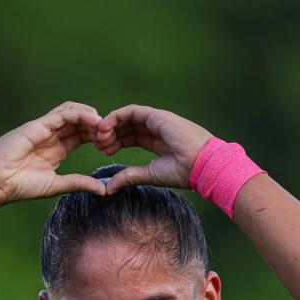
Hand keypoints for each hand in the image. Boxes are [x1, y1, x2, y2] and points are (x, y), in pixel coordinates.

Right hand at [0, 102, 107, 204]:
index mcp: (57, 150)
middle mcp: (52, 136)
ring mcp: (45, 128)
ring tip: (105, 125)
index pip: (81, 135)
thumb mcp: (56, 185)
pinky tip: (94, 120)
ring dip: (91, 116)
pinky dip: (79, 114)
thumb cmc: (21, 186)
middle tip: (112, 135)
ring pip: (73, 113)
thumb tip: (103, 189)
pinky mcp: (39, 124)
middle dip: (97, 126)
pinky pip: (63, 113)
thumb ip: (78, 183)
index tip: (110, 146)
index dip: (97, 137)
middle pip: (80, 122)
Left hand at [95, 106, 212, 192]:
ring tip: (100, 138)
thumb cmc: (182, 172)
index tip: (104, 152)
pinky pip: (131, 111)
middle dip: (111, 134)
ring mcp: (157, 120)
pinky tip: (106, 127)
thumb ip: (129, 177)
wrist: (201, 165)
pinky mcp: (156, 115)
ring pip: (127, 117)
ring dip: (110, 125)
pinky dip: (116, 117)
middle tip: (98, 145)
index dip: (116, 143)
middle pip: (127, 127)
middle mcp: (157, 128)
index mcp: (158, 142)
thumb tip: (108, 188)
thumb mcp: (149, 175)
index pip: (132, 137)